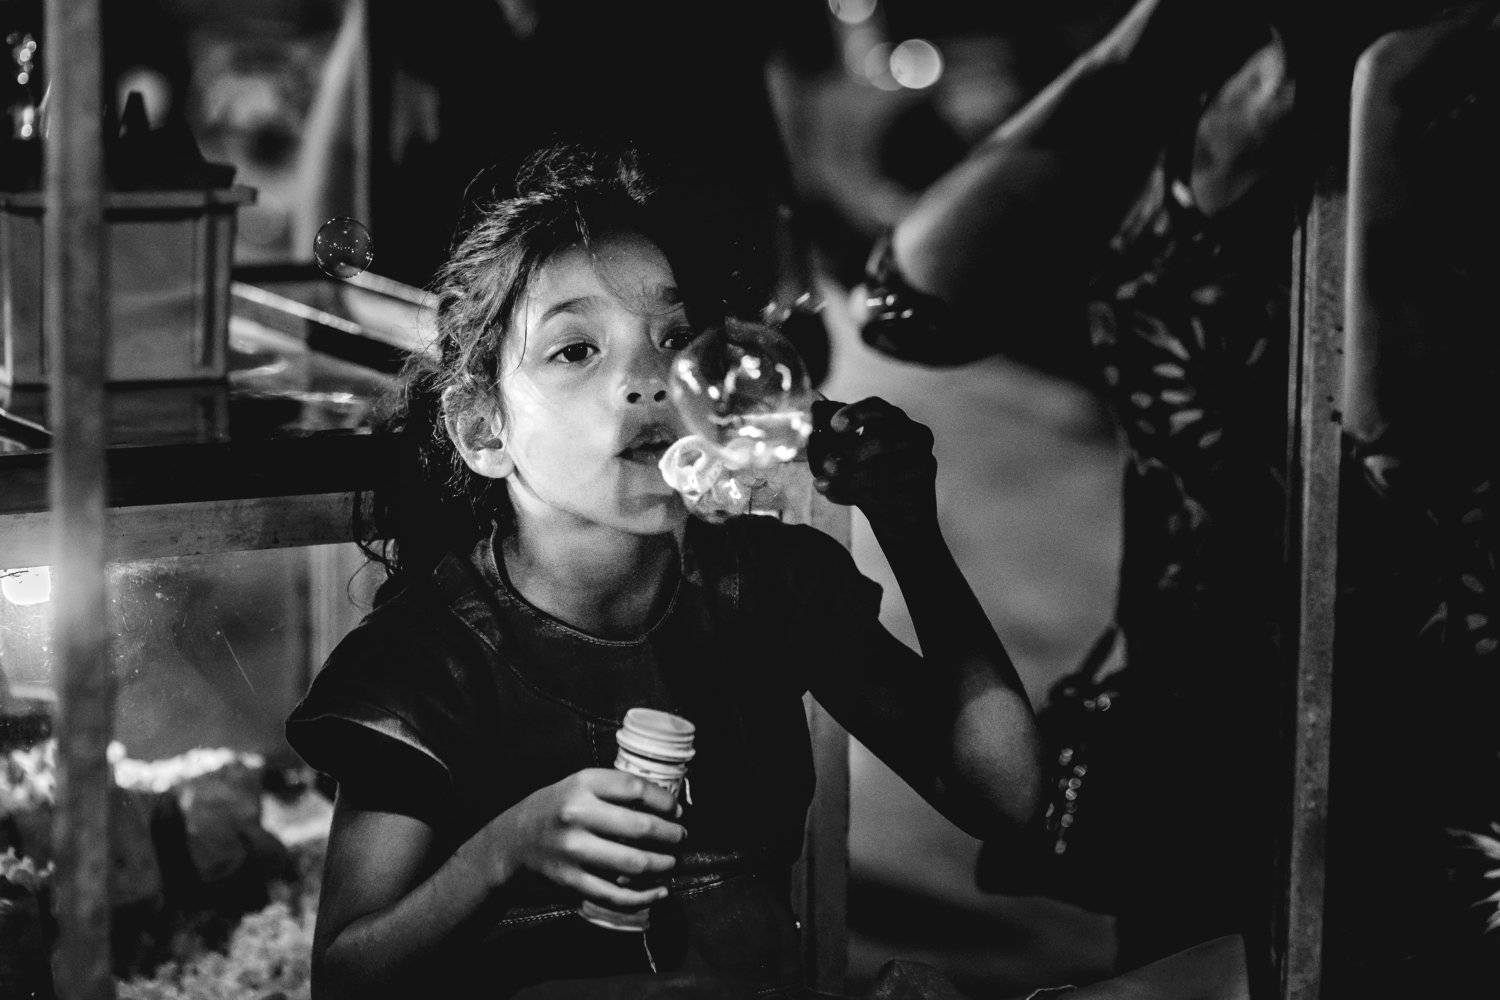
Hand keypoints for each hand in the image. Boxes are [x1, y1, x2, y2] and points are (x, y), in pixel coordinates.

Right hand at [484, 769, 685, 909]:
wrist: (508, 846)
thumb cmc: (551, 811)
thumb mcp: (575, 786)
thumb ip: (611, 790)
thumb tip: (663, 801)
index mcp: (581, 785)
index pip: (635, 788)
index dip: (664, 801)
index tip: (677, 809)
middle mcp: (576, 815)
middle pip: (641, 827)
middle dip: (671, 835)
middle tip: (681, 837)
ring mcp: (573, 851)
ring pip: (634, 863)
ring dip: (663, 865)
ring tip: (672, 862)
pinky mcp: (570, 881)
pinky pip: (617, 894)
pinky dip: (645, 896)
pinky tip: (660, 891)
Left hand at [808, 397, 937, 530]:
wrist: (902, 518)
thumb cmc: (872, 479)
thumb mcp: (852, 457)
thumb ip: (836, 442)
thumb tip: (814, 425)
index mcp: (895, 420)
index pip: (877, 408)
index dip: (855, 414)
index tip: (834, 426)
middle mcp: (914, 435)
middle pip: (881, 441)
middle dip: (849, 455)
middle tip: (826, 465)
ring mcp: (923, 461)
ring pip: (883, 471)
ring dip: (848, 480)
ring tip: (824, 484)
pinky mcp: (923, 489)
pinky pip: (888, 494)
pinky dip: (859, 497)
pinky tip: (840, 497)